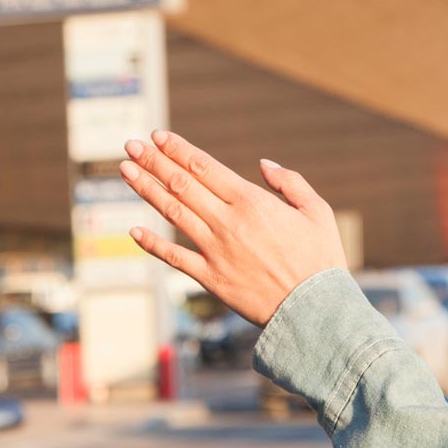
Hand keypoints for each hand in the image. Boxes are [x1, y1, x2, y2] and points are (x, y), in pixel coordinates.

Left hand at [119, 130, 346, 325]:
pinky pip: (174, 258)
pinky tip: (133, 230)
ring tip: (125, 170)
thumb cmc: (321, 260)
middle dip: (153, 161)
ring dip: (146, 189)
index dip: (178, 149)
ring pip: (172, 213)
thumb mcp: (317, 211)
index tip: (159, 136)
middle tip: (131, 144)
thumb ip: (290, 183)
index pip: (204, 167)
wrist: (315, 311)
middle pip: (182, 184)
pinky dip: (152, 244)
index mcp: (252, 201)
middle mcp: (228, 222)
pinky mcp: (210, 278)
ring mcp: (216, 251)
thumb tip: (263, 164)